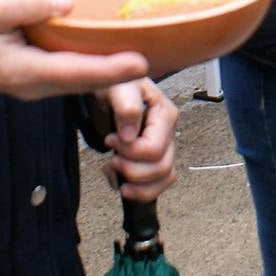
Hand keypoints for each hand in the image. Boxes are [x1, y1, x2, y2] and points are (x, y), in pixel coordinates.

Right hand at [0, 0, 147, 100]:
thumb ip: (26, 4)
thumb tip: (65, 2)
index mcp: (24, 70)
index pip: (75, 72)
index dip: (110, 69)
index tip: (140, 63)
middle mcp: (35, 85)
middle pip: (86, 82)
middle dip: (121, 73)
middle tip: (157, 59)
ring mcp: (38, 85)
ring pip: (83, 82)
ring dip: (112, 72)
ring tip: (145, 55)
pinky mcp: (40, 77)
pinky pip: (75, 75)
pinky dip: (97, 67)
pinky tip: (114, 51)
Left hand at [97, 79, 178, 200]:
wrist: (107, 90)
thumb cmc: (115, 84)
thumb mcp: (118, 86)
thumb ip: (127, 106)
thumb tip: (129, 135)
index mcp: (165, 114)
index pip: (154, 149)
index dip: (130, 152)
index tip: (110, 139)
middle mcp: (167, 133)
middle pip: (161, 168)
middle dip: (132, 170)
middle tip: (112, 158)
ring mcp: (162, 148)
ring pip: (163, 180)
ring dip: (137, 184)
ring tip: (116, 171)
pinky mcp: (152, 160)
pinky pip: (156, 186)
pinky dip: (137, 190)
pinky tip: (119, 179)